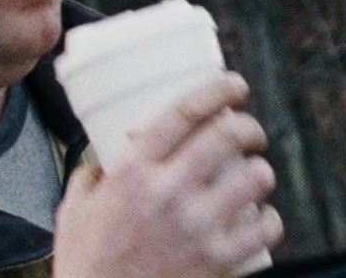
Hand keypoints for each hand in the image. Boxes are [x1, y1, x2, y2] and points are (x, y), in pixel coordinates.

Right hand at [52, 73, 282, 277]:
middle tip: (251, 135)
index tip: (235, 86)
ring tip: (254, 178)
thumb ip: (94, 176)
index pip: (184, 112)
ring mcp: (197, 226)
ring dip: (261, 172)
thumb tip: (110, 151)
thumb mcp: (76, 210)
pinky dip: (269, 220)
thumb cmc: (87, 263)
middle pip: (229, 134)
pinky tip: (260, 221)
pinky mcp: (219, 259)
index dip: (217, 90)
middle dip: (249, 128)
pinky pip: (266, 226)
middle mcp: (167, 192)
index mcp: (133, 172)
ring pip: (256, 176)